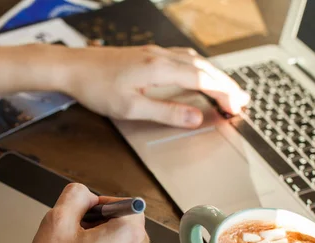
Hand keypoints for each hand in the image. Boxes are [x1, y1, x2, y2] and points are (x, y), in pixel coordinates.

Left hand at [60, 45, 249, 127]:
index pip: (203, 80)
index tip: (237, 107)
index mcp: (160, 68)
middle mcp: (161, 56)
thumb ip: (166, 112)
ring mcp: (154, 53)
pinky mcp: (146, 54)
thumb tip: (196, 117)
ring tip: (226, 89)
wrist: (72, 67)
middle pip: (203, 68)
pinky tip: (196, 73)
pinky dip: (198, 68)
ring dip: (213, 75)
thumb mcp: (132, 108)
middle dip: (225, 85)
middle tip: (242, 100)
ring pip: (194, 61)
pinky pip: (182, 58)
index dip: (223, 94)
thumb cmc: (96, 88)